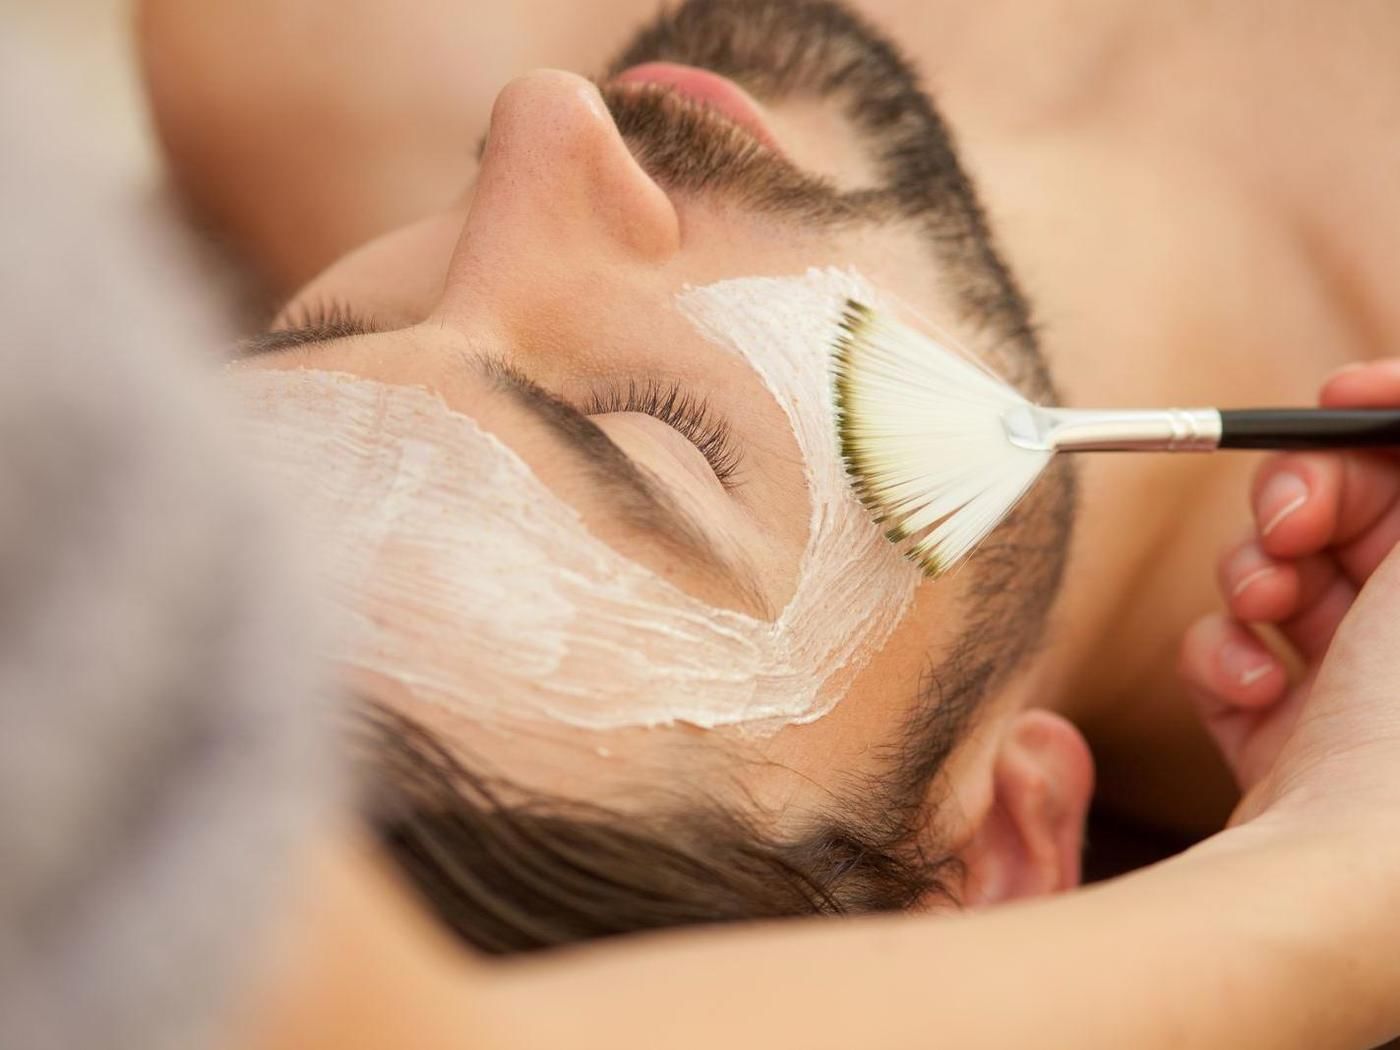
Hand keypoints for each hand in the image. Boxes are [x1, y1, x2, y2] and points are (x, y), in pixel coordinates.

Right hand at [1180, 360, 1399, 824]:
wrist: (1346, 884)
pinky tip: (1254, 688)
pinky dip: (1228, 658)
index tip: (1338, 394)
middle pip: (1354, 515)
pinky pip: (1236, 658)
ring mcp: (1362, 697)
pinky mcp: (1287, 743)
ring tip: (1265, 606)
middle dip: (1304, 499)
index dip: (1383, 419)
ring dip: (1255, 579)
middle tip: (1289, 518)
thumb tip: (1397, 403)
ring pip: (1283, 580)